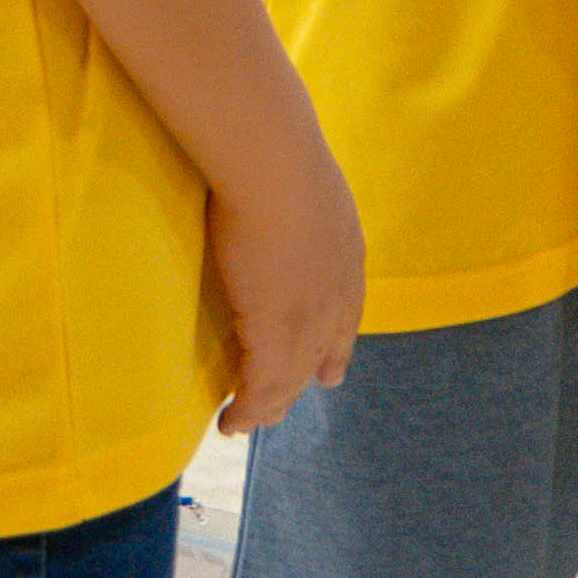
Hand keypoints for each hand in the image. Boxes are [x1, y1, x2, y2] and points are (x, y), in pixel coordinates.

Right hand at [202, 121, 367, 435]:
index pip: (346, 316)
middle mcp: (338, 296)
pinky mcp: (276, 333)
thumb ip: (295, 199)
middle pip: (322, 354)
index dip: (334, 347)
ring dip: (268, 404)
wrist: (274, 165)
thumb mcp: (302, 182)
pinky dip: (246, 408)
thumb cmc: (276, 156)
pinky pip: (261, 387)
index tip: (330, 372)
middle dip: (302, 381)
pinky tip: (230, 421)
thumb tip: (269, 184)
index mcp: (347, 257)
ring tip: (246, 422)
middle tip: (281, 407)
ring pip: (291, 378)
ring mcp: (310, 318)